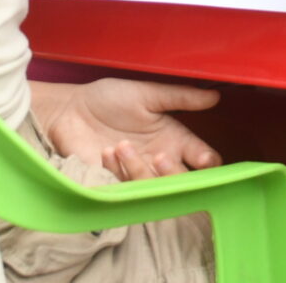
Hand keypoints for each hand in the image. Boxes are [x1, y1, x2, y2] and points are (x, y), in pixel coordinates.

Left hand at [40, 78, 221, 180]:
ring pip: (154, 189)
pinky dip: (117, 172)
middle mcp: (159, 161)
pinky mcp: (114, 184)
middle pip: (182, 182)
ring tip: (122, 145)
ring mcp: (137, 175)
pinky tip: (106, 152)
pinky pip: (124, 191)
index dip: (207, 163)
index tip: (205, 160)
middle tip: (160, 156)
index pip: (202, 159)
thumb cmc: (109, 99)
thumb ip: (180, 97)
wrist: (70, 109)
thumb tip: (215, 96)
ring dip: (140, 170)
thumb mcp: (147, 93)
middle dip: (174, 174)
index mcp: (174, 139)